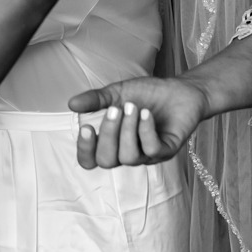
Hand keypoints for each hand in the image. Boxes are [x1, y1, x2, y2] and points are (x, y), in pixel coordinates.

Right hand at [66, 76, 207, 167]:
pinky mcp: (166, 151)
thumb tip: (71, 104)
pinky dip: (146, 130)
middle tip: (115, 110)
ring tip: (134, 107)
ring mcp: (147, 154)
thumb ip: (95, 100)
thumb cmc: (148, 94)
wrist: (180, 90)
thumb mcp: (117, 93)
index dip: (85, 150)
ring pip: (129, 157)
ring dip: (128, 131)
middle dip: (108, 135)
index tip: (87, 128)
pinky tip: (146, 114)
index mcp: (112, 142)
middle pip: (107, 161)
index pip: (91, 160)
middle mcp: (127, 152)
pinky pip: (151, 150)